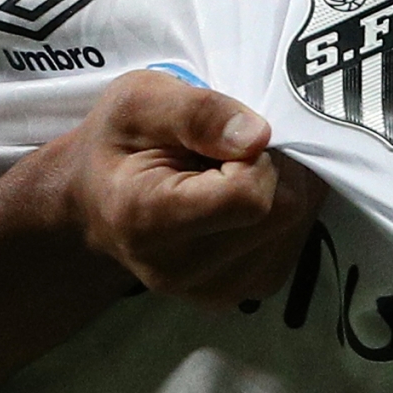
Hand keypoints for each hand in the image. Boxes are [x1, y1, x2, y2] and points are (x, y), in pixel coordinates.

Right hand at [38, 70, 326, 306]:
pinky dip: (279, 209)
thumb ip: (197, 111)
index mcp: (149, 221)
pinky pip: (295, 239)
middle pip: (282, 210)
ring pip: (296, 224)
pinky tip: (240, 199)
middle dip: (271, 165)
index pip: (249, 196)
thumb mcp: (137, 100)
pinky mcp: (246, 292)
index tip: (222, 138)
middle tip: (226, 150)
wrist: (96, 203)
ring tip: (226, 174)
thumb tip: (259, 135)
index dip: (252, 153)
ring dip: (278, 186)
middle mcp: (183, 272)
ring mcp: (218, 290)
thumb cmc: (117, 146)